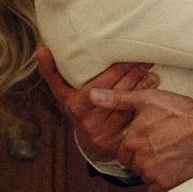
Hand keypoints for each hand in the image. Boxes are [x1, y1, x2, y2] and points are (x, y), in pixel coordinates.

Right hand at [36, 46, 157, 154]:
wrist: (91, 139)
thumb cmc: (78, 106)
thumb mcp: (63, 90)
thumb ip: (52, 71)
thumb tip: (40, 50)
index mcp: (74, 106)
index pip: (99, 85)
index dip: (115, 72)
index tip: (128, 58)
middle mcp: (87, 122)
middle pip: (115, 94)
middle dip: (132, 76)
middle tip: (144, 61)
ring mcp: (103, 133)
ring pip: (127, 106)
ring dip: (142, 88)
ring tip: (151, 72)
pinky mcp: (118, 141)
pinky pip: (134, 118)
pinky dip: (145, 102)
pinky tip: (152, 89)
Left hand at [89, 87, 192, 191]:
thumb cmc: (180, 112)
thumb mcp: (148, 99)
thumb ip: (117, 100)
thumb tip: (92, 95)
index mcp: (131, 142)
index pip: (123, 151)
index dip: (135, 145)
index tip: (149, 138)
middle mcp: (139, 161)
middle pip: (134, 164)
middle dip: (143, 157)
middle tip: (161, 144)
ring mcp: (153, 175)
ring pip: (145, 175)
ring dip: (153, 168)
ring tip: (170, 152)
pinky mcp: (167, 186)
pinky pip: (157, 188)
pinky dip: (164, 180)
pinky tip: (174, 165)